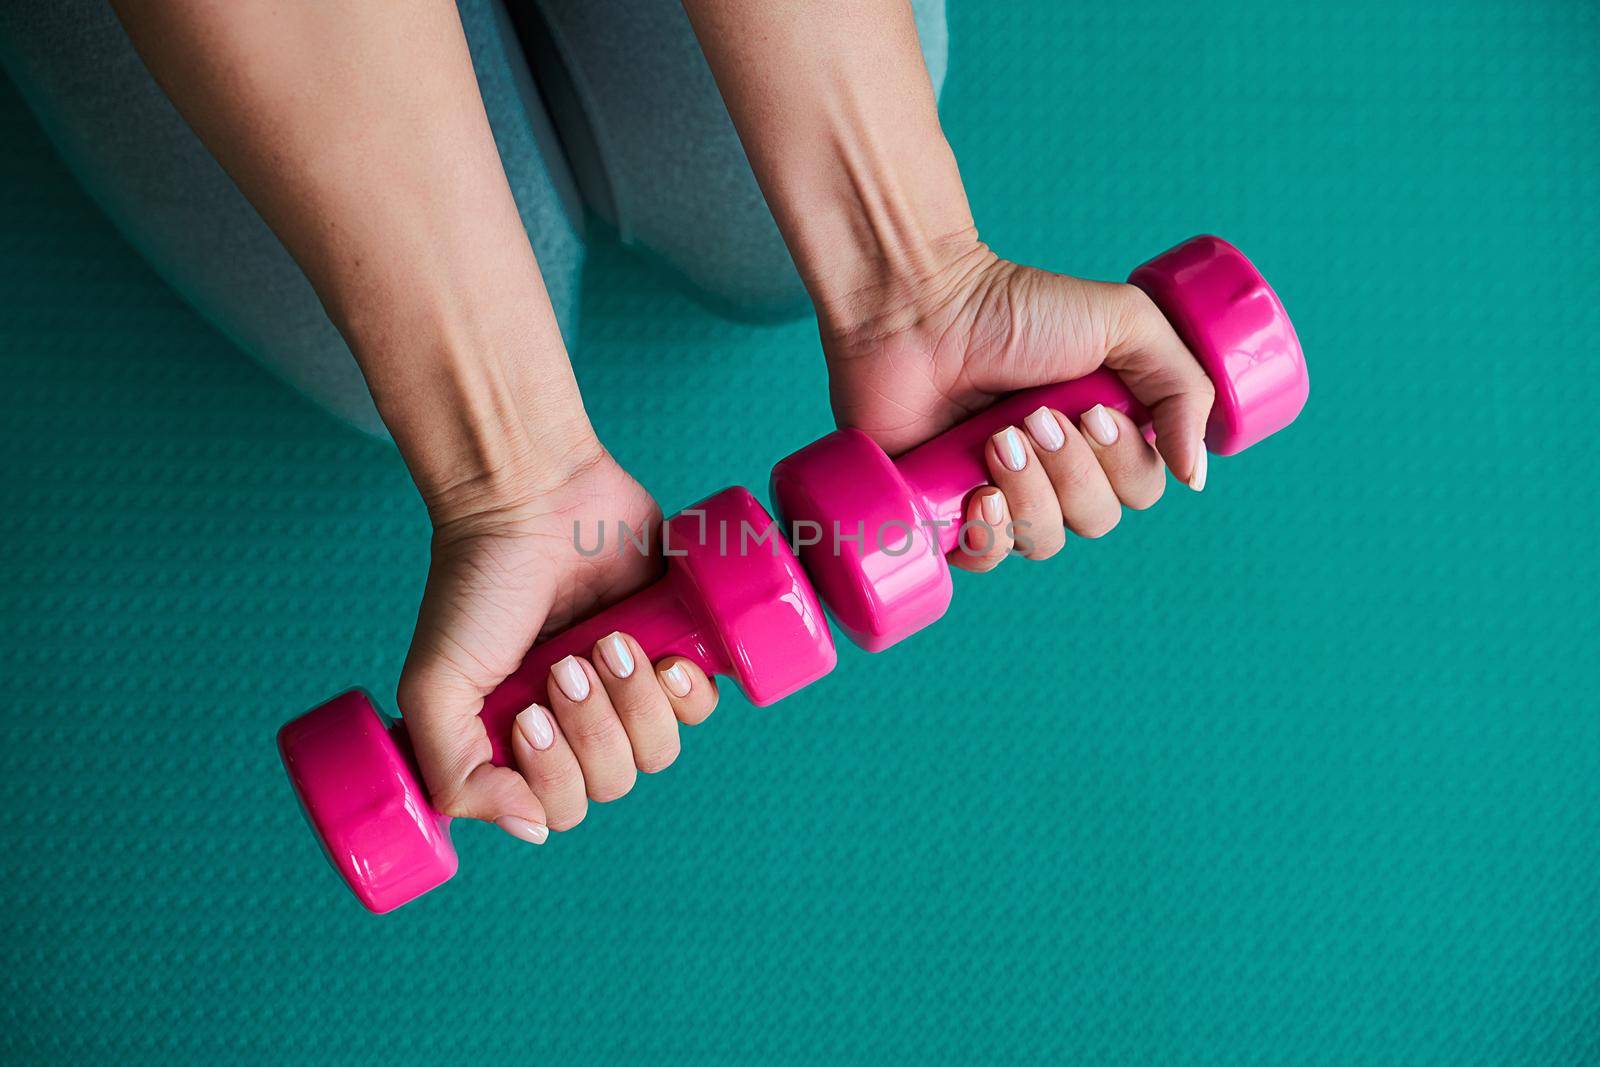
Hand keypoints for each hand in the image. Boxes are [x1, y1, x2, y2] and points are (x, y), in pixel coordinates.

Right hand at [397, 440, 718, 842]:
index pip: (560, 808)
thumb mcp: (434, 687)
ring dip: (636, 702)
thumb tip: (530, 830)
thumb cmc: (475, 587)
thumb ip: (455, 774)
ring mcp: (625, 688)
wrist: (531, 499)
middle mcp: (576, 724)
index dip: (555, 775)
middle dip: (594, 726)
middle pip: (614, 781)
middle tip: (567, 663)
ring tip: (608, 641)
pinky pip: (699, 707)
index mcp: (520, 742)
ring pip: (660, 751)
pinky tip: (664, 658)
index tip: (530, 714)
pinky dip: (687, 691)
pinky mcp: (670, 647)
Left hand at [823, 245, 1214, 569]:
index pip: (1140, 488)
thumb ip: (1183, 388)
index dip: (1124, 464)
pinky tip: (977, 494)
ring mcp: (998, 489)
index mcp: (1099, 429)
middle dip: (1071, 470)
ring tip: (996, 439)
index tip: (1093, 414)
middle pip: (1097, 519)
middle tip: (1034, 416)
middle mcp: (1053, 466)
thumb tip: (1195, 476)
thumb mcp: (1125, 322)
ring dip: (1029, 494)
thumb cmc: (1015, 307)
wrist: (920, 308)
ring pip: (1045, 541)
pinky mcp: (944, 507)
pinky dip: (987, 536)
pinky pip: (983, 558)